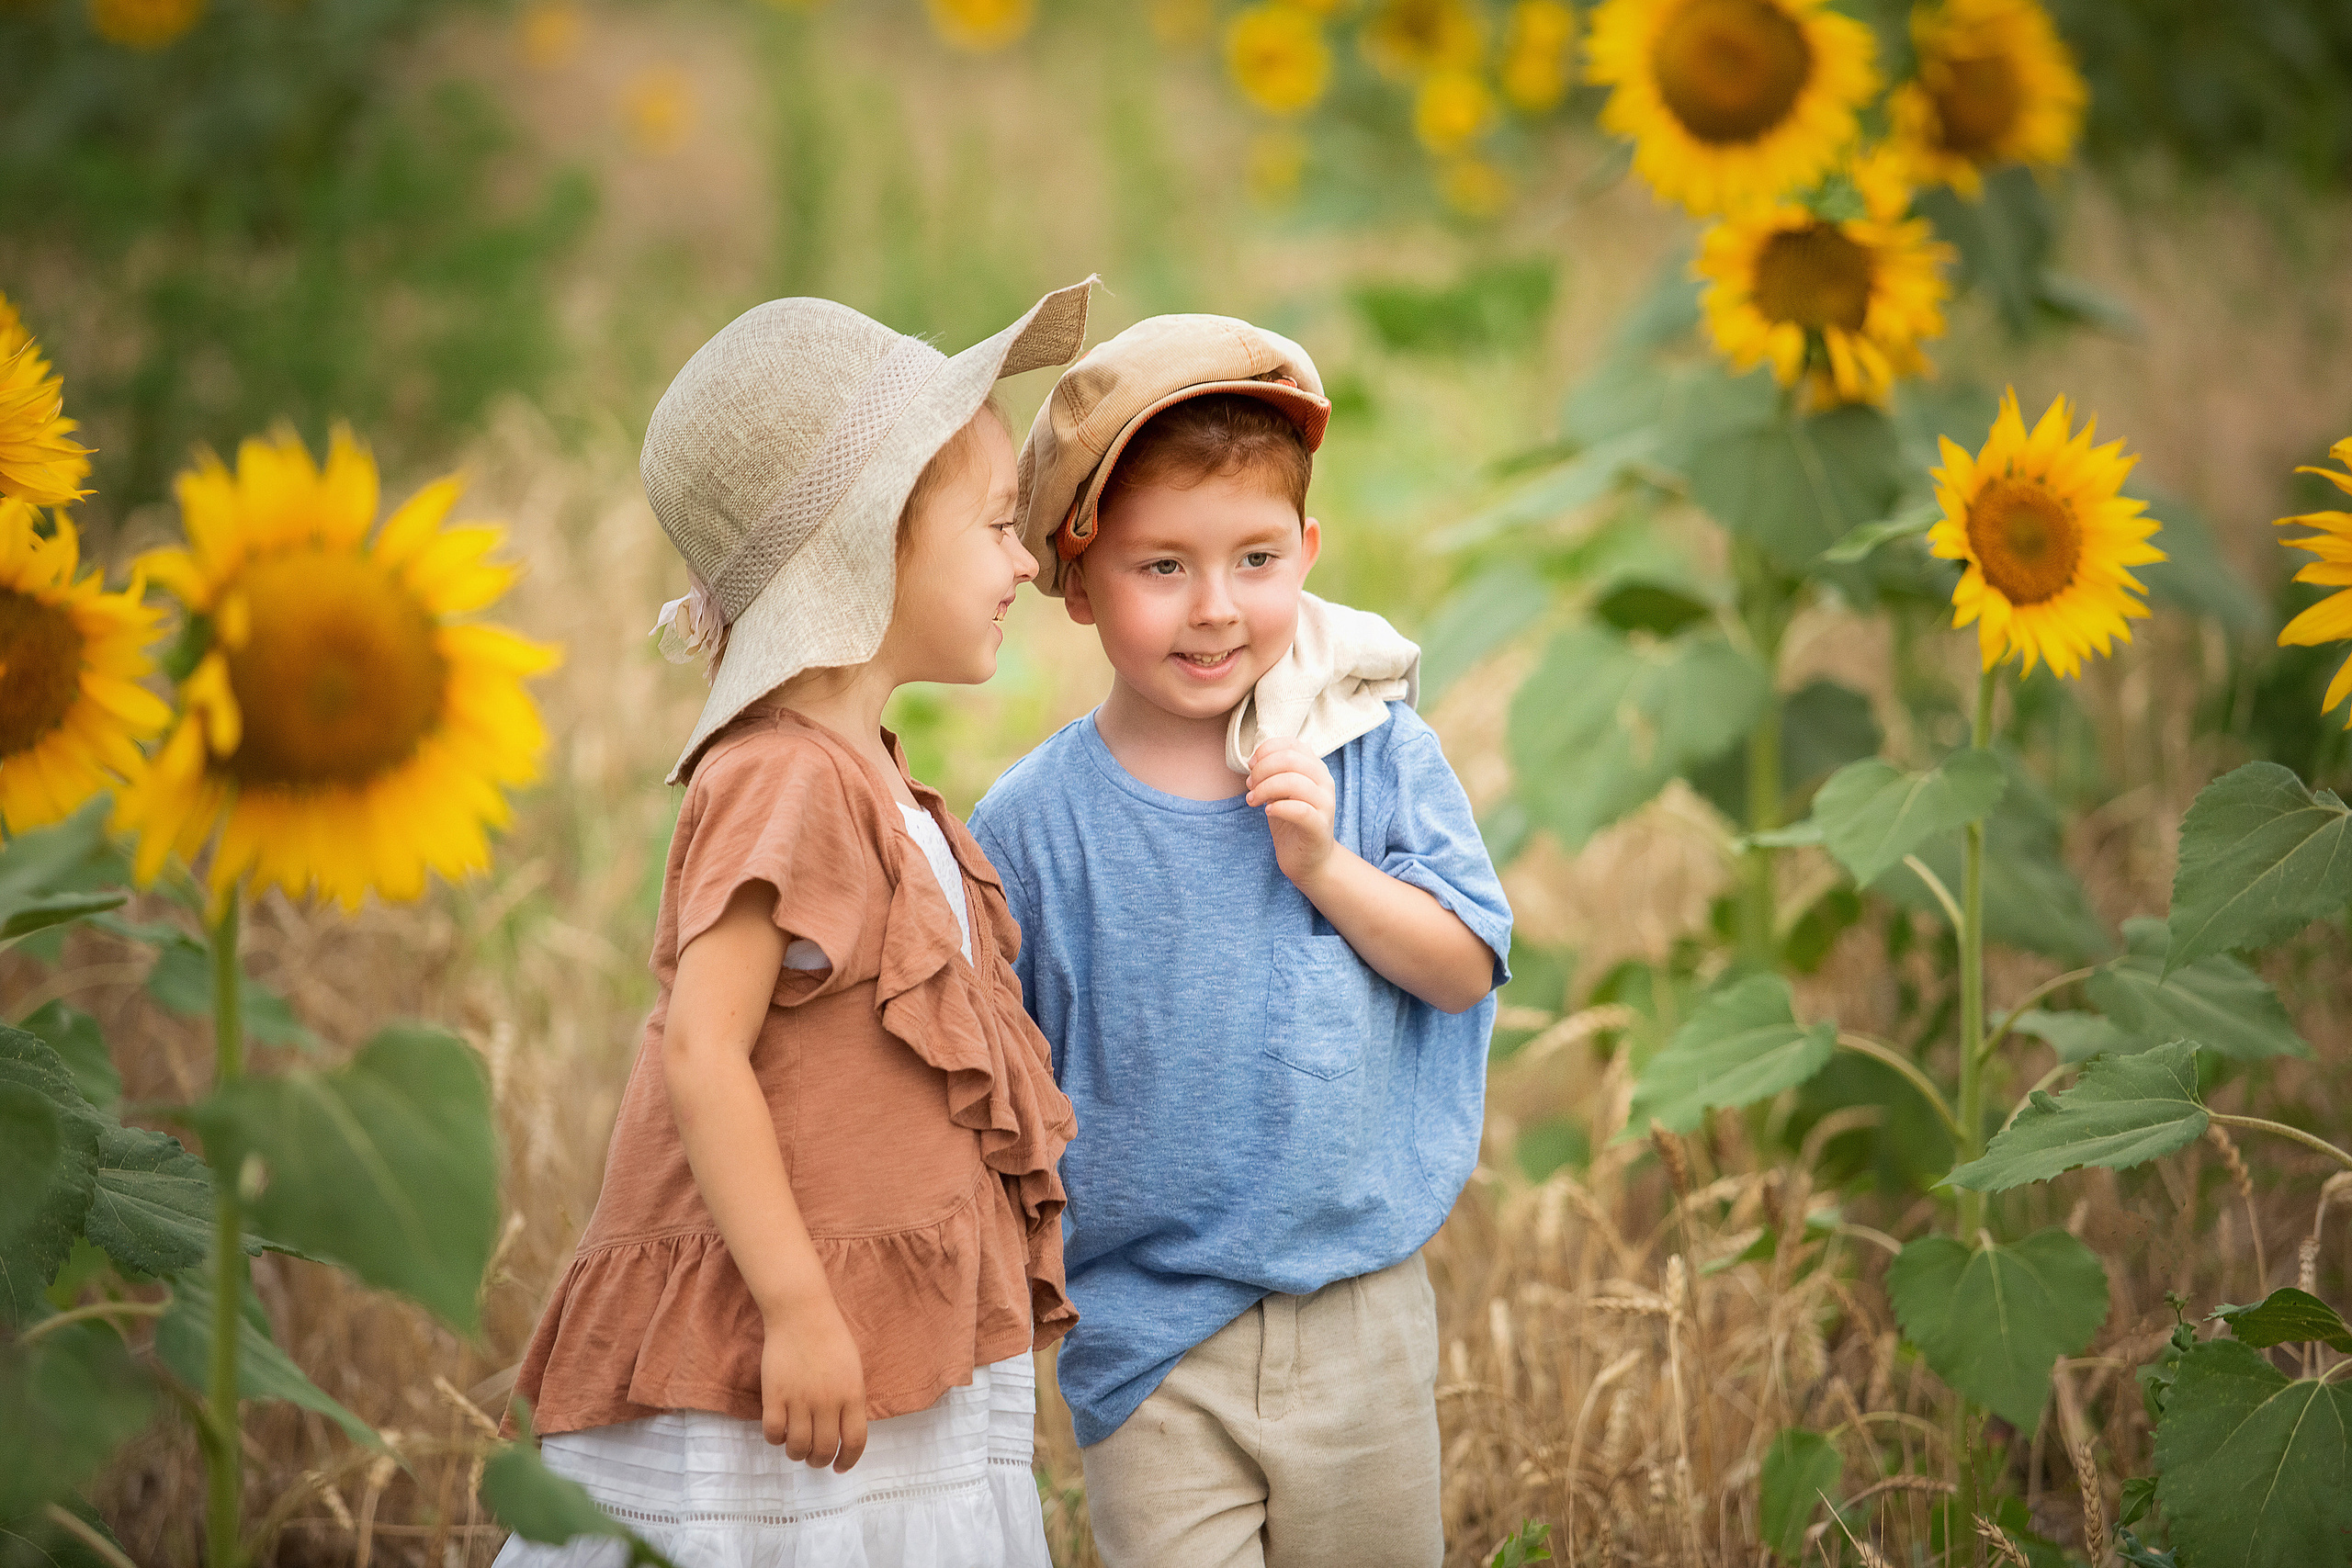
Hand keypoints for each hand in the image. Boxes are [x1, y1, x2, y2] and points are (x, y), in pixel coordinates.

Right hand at [759, 1293, 868, 1471]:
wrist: (801, 1313)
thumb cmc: (831, 1337)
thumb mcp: (853, 1369)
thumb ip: (851, 1401)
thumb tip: (843, 1432)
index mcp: (852, 1394)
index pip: (854, 1441)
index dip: (848, 1460)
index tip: (840, 1467)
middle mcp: (827, 1401)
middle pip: (824, 1449)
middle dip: (819, 1461)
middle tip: (814, 1459)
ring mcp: (799, 1399)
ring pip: (797, 1446)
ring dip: (797, 1454)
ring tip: (796, 1448)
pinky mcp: (774, 1395)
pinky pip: (773, 1432)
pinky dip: (776, 1440)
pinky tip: (779, 1433)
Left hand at [1245, 738, 1337, 888]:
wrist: (1309, 859)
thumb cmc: (1292, 821)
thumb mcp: (1280, 791)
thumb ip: (1273, 773)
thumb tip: (1254, 762)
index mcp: (1315, 768)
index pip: (1292, 744)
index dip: (1266, 750)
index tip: (1251, 765)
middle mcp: (1324, 782)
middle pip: (1289, 759)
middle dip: (1262, 769)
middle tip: (1250, 785)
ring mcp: (1325, 804)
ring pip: (1293, 782)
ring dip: (1265, 788)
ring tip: (1253, 800)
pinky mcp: (1320, 826)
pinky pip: (1299, 810)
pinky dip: (1278, 808)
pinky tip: (1268, 811)